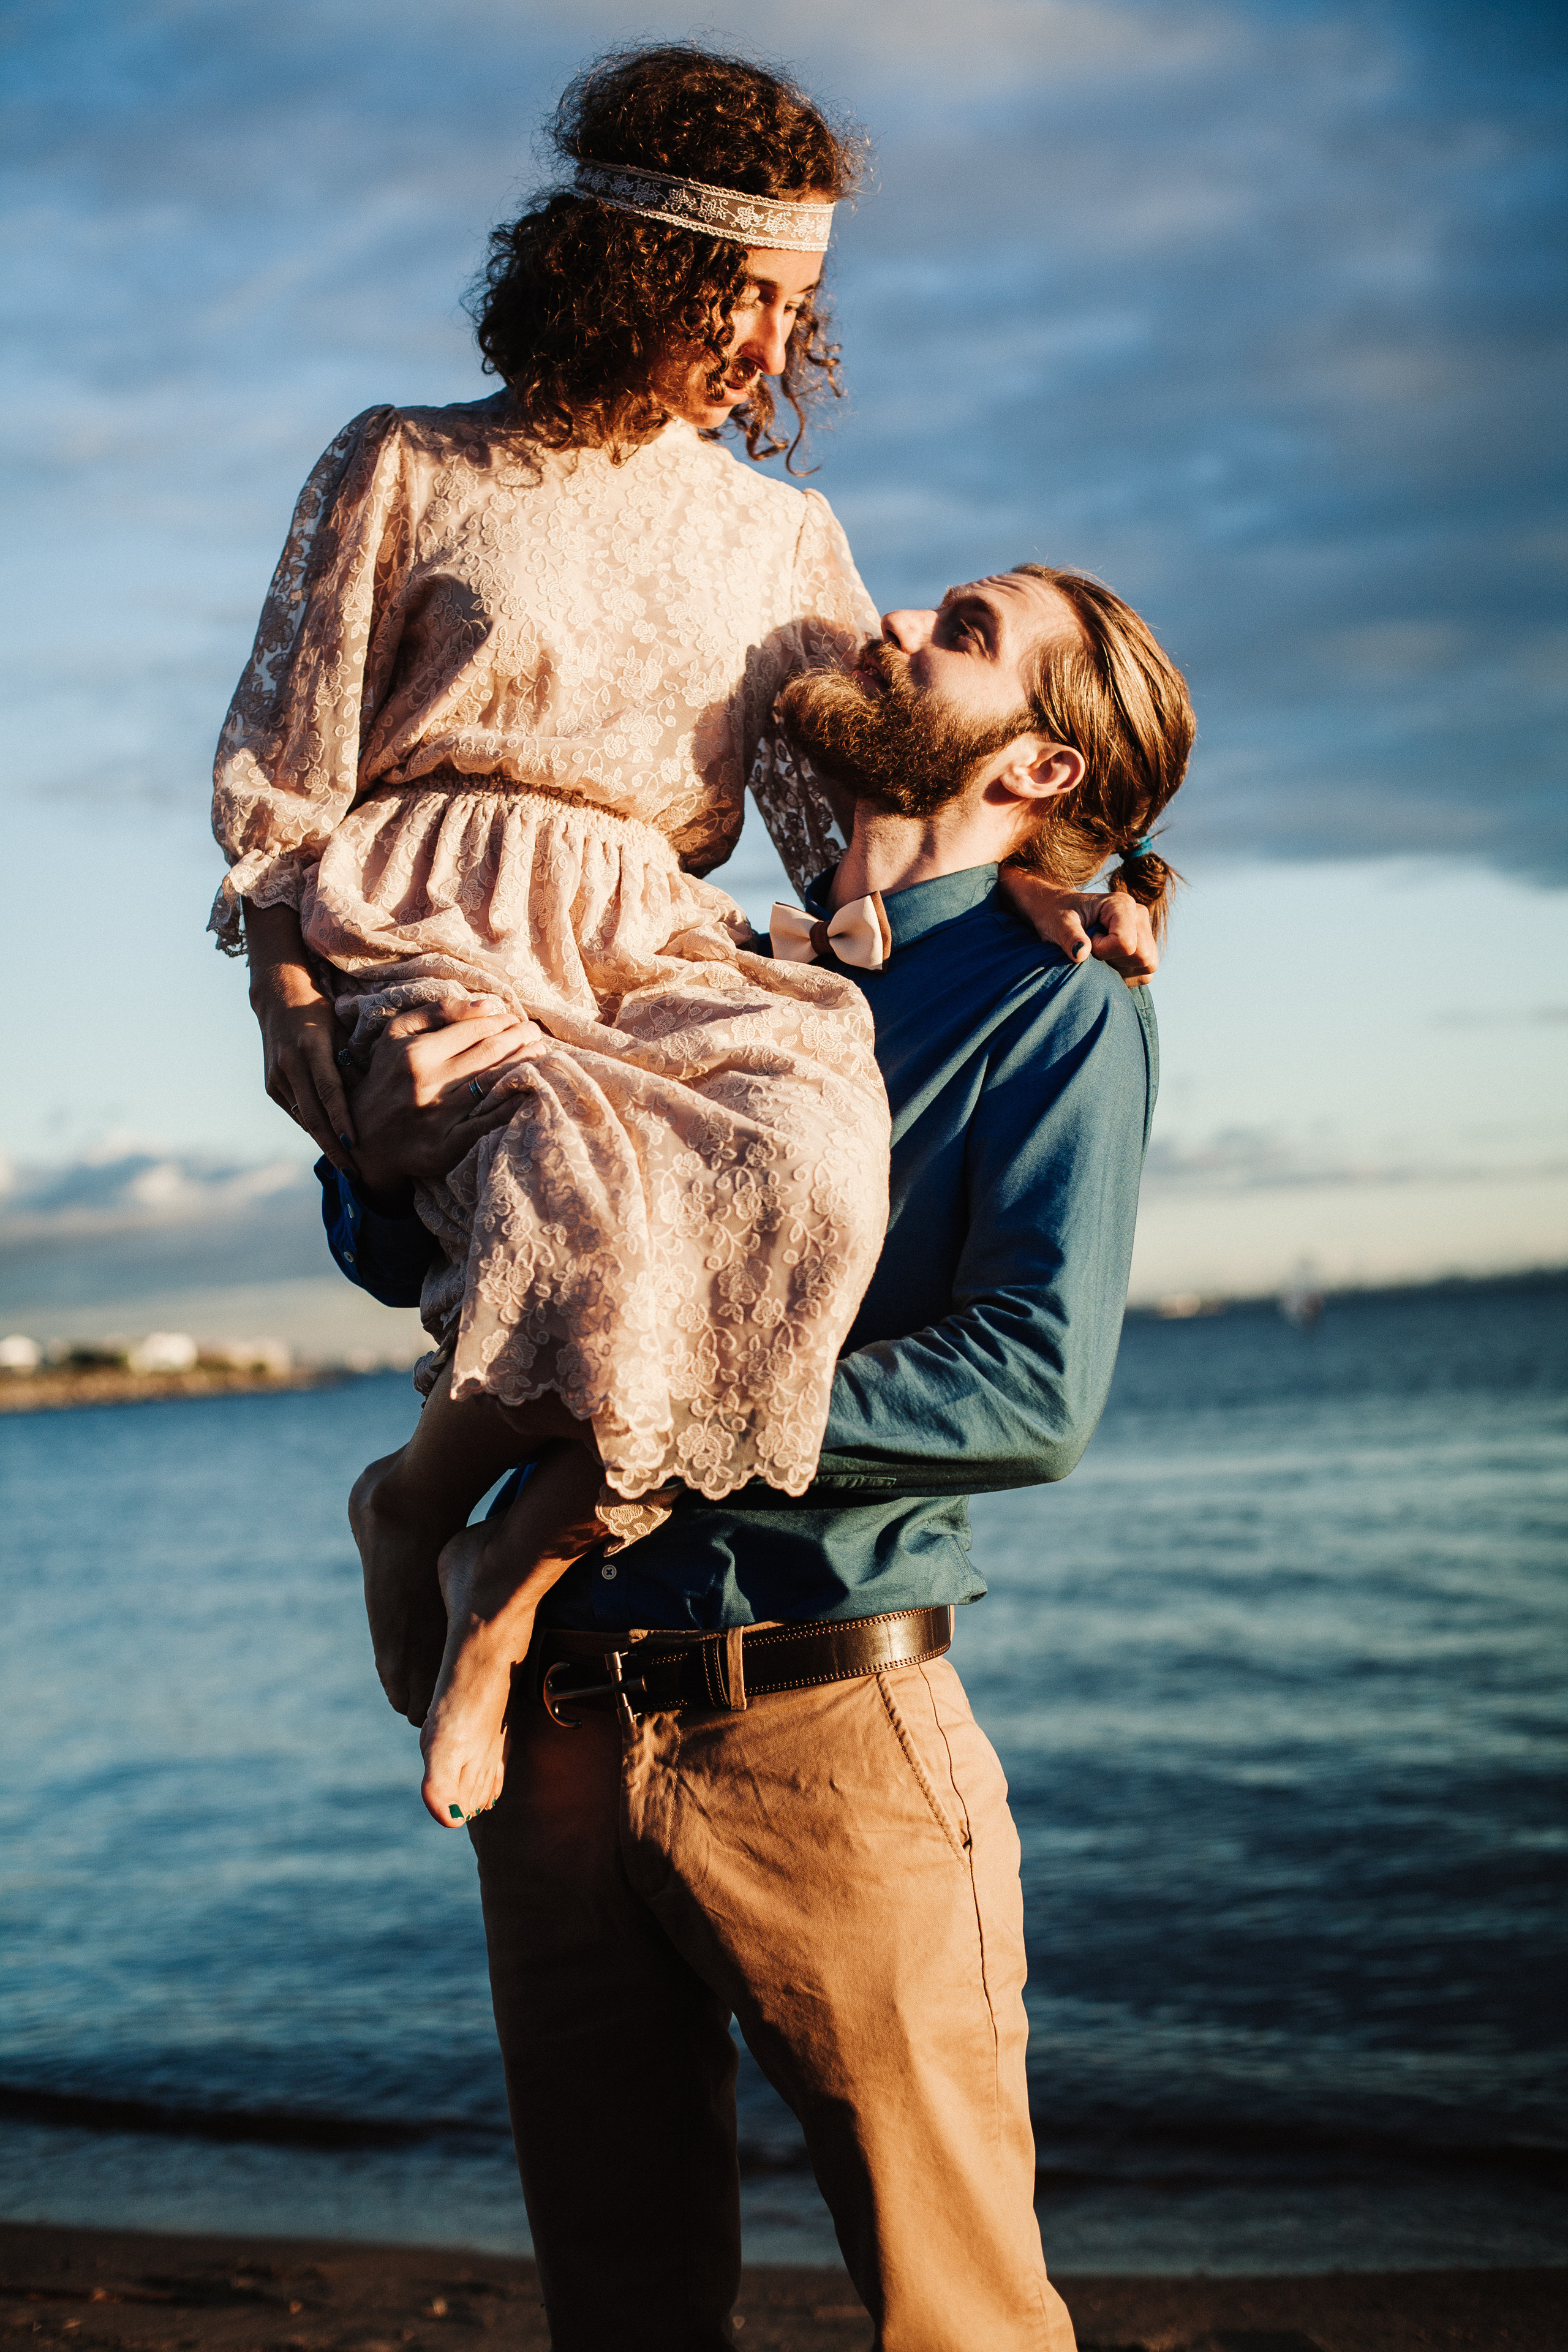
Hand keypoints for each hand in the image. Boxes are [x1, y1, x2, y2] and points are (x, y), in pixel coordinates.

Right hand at [244, 901, 356, 1169]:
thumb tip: (382, 1088)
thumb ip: (356, 1058)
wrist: (277, 995)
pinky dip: (316, 1130)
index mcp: (310, 1047)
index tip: (356, 1146)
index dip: (342, 1120)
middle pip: (313, 1116)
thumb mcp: (340, 1028)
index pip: (329, 1091)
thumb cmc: (323, 1009)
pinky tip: (334, 1147)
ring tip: (349, 1168)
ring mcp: (276, 1077)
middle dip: (334, 1148)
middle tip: (356, 1174)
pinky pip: (297, 1113)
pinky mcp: (270, 1085)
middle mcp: (289, 1065)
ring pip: (305, 1119)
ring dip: (326, 1144)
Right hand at [346, 1000, 546, 1207]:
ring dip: (524, 1066)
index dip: (503, 1022)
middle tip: (536, 1034)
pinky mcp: (445, 1148)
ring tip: (540, 1055)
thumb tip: (488, 1004)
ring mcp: (436, 1118)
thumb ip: (438, 1011)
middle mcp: (426, 1083)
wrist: (365, 1133)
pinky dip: (513, 1106)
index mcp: (415, 1052)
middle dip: (521, 1040)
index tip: (517, 1020)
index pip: (475, 1030)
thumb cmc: (388, 1074)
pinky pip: (488, 1124)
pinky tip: (530, 1092)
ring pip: (493, 1085)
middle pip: (489, 1055)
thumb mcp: (398, 1033)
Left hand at [999, 872, 1159, 987]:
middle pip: (1143, 956)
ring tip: (1101, 954)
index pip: (1126, 943)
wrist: (1057, 912)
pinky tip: (1108, 962)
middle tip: (1093, 948)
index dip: (1103, 950)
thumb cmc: (1055, 914)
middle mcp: (1138, 915)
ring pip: (1148, 966)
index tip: (1087, 941)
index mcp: (1121, 904)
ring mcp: (1144, 931)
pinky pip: (1145, 974)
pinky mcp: (1145, 947)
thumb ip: (1069, 936)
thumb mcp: (1058, 923)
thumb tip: (1081, 955)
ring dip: (1122, 969)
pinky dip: (1126, 974)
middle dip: (1114, 961)